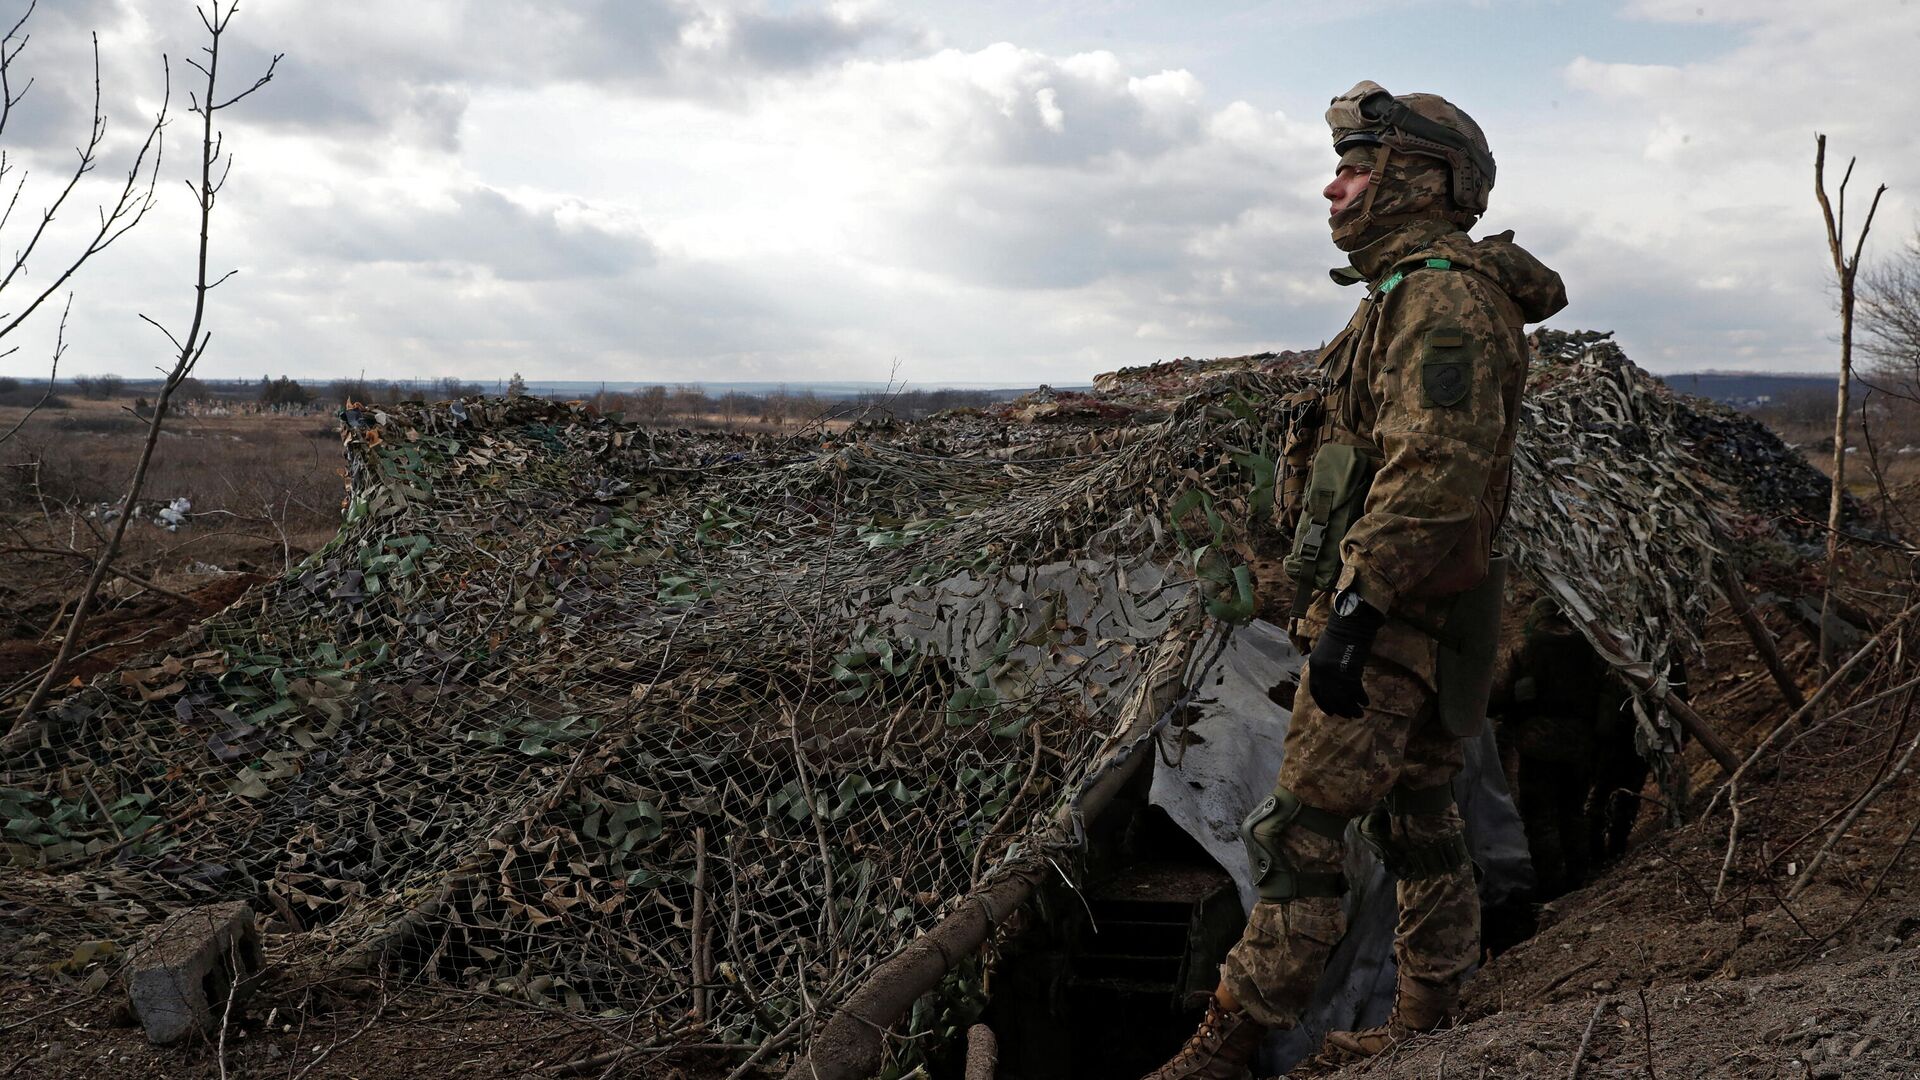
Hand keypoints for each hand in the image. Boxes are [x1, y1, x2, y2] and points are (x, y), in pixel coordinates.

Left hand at [1308, 588, 1383, 717]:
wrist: (1349, 624)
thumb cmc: (1339, 635)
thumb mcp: (1325, 652)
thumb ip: (1326, 668)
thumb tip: (1332, 684)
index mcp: (1315, 667)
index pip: (1316, 692)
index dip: (1324, 704)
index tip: (1331, 712)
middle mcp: (1323, 674)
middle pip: (1331, 699)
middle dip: (1340, 709)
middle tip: (1349, 715)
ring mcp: (1336, 675)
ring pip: (1343, 699)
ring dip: (1352, 708)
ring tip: (1359, 713)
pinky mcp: (1350, 674)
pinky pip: (1356, 692)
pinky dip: (1361, 698)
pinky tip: (1365, 701)